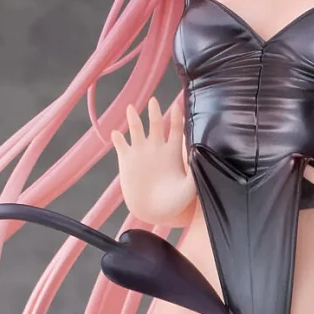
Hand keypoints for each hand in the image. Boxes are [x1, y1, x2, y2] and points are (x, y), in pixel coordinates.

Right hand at [111, 94, 195, 224]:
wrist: (154, 212)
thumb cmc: (175, 202)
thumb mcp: (189, 189)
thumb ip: (194, 173)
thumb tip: (198, 156)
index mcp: (173, 151)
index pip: (176, 129)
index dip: (176, 116)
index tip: (177, 105)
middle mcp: (156, 148)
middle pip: (155, 123)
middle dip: (154, 112)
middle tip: (153, 101)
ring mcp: (140, 152)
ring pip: (136, 129)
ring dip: (133, 118)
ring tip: (131, 108)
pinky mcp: (126, 160)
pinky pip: (121, 145)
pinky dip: (117, 138)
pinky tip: (116, 134)